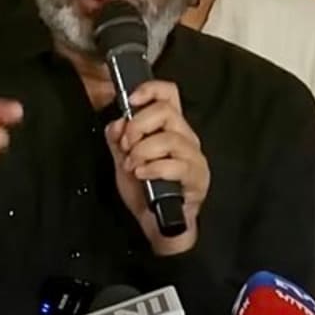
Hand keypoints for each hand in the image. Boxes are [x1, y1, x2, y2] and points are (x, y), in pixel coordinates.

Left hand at [104, 80, 209, 254]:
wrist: (157, 224)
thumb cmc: (145, 189)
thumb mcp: (124, 159)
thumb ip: (118, 139)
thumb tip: (117, 122)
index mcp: (170, 127)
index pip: (169, 93)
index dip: (150, 90)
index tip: (130, 100)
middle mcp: (186, 137)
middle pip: (166, 112)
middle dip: (138, 126)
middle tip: (126, 145)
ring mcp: (194, 157)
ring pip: (170, 139)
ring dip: (143, 151)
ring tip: (132, 166)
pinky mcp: (197, 178)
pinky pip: (175, 165)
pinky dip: (153, 168)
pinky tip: (142, 175)